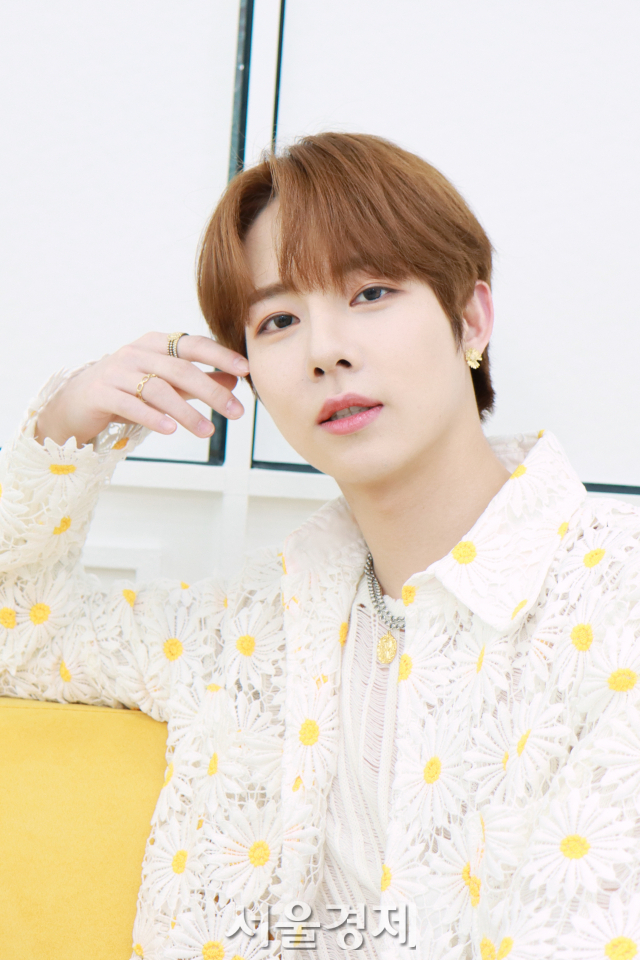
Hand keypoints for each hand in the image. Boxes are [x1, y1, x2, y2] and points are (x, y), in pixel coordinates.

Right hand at [35, 332, 249, 446]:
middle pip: (180, 369)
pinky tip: (171, 430)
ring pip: (158, 389)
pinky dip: (153, 417)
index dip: (220, 355)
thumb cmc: (126, 389)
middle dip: (212, 392)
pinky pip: (131, 405)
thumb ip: (198, 382)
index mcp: (155, 344)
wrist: (76, 401)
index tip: (245, 369)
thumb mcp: (165, 383)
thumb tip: (234, 381)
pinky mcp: (100, 394)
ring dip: (187, 412)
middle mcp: (136, 353)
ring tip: (208, 431)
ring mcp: (116, 372)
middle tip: (236, 412)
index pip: (193, 344)